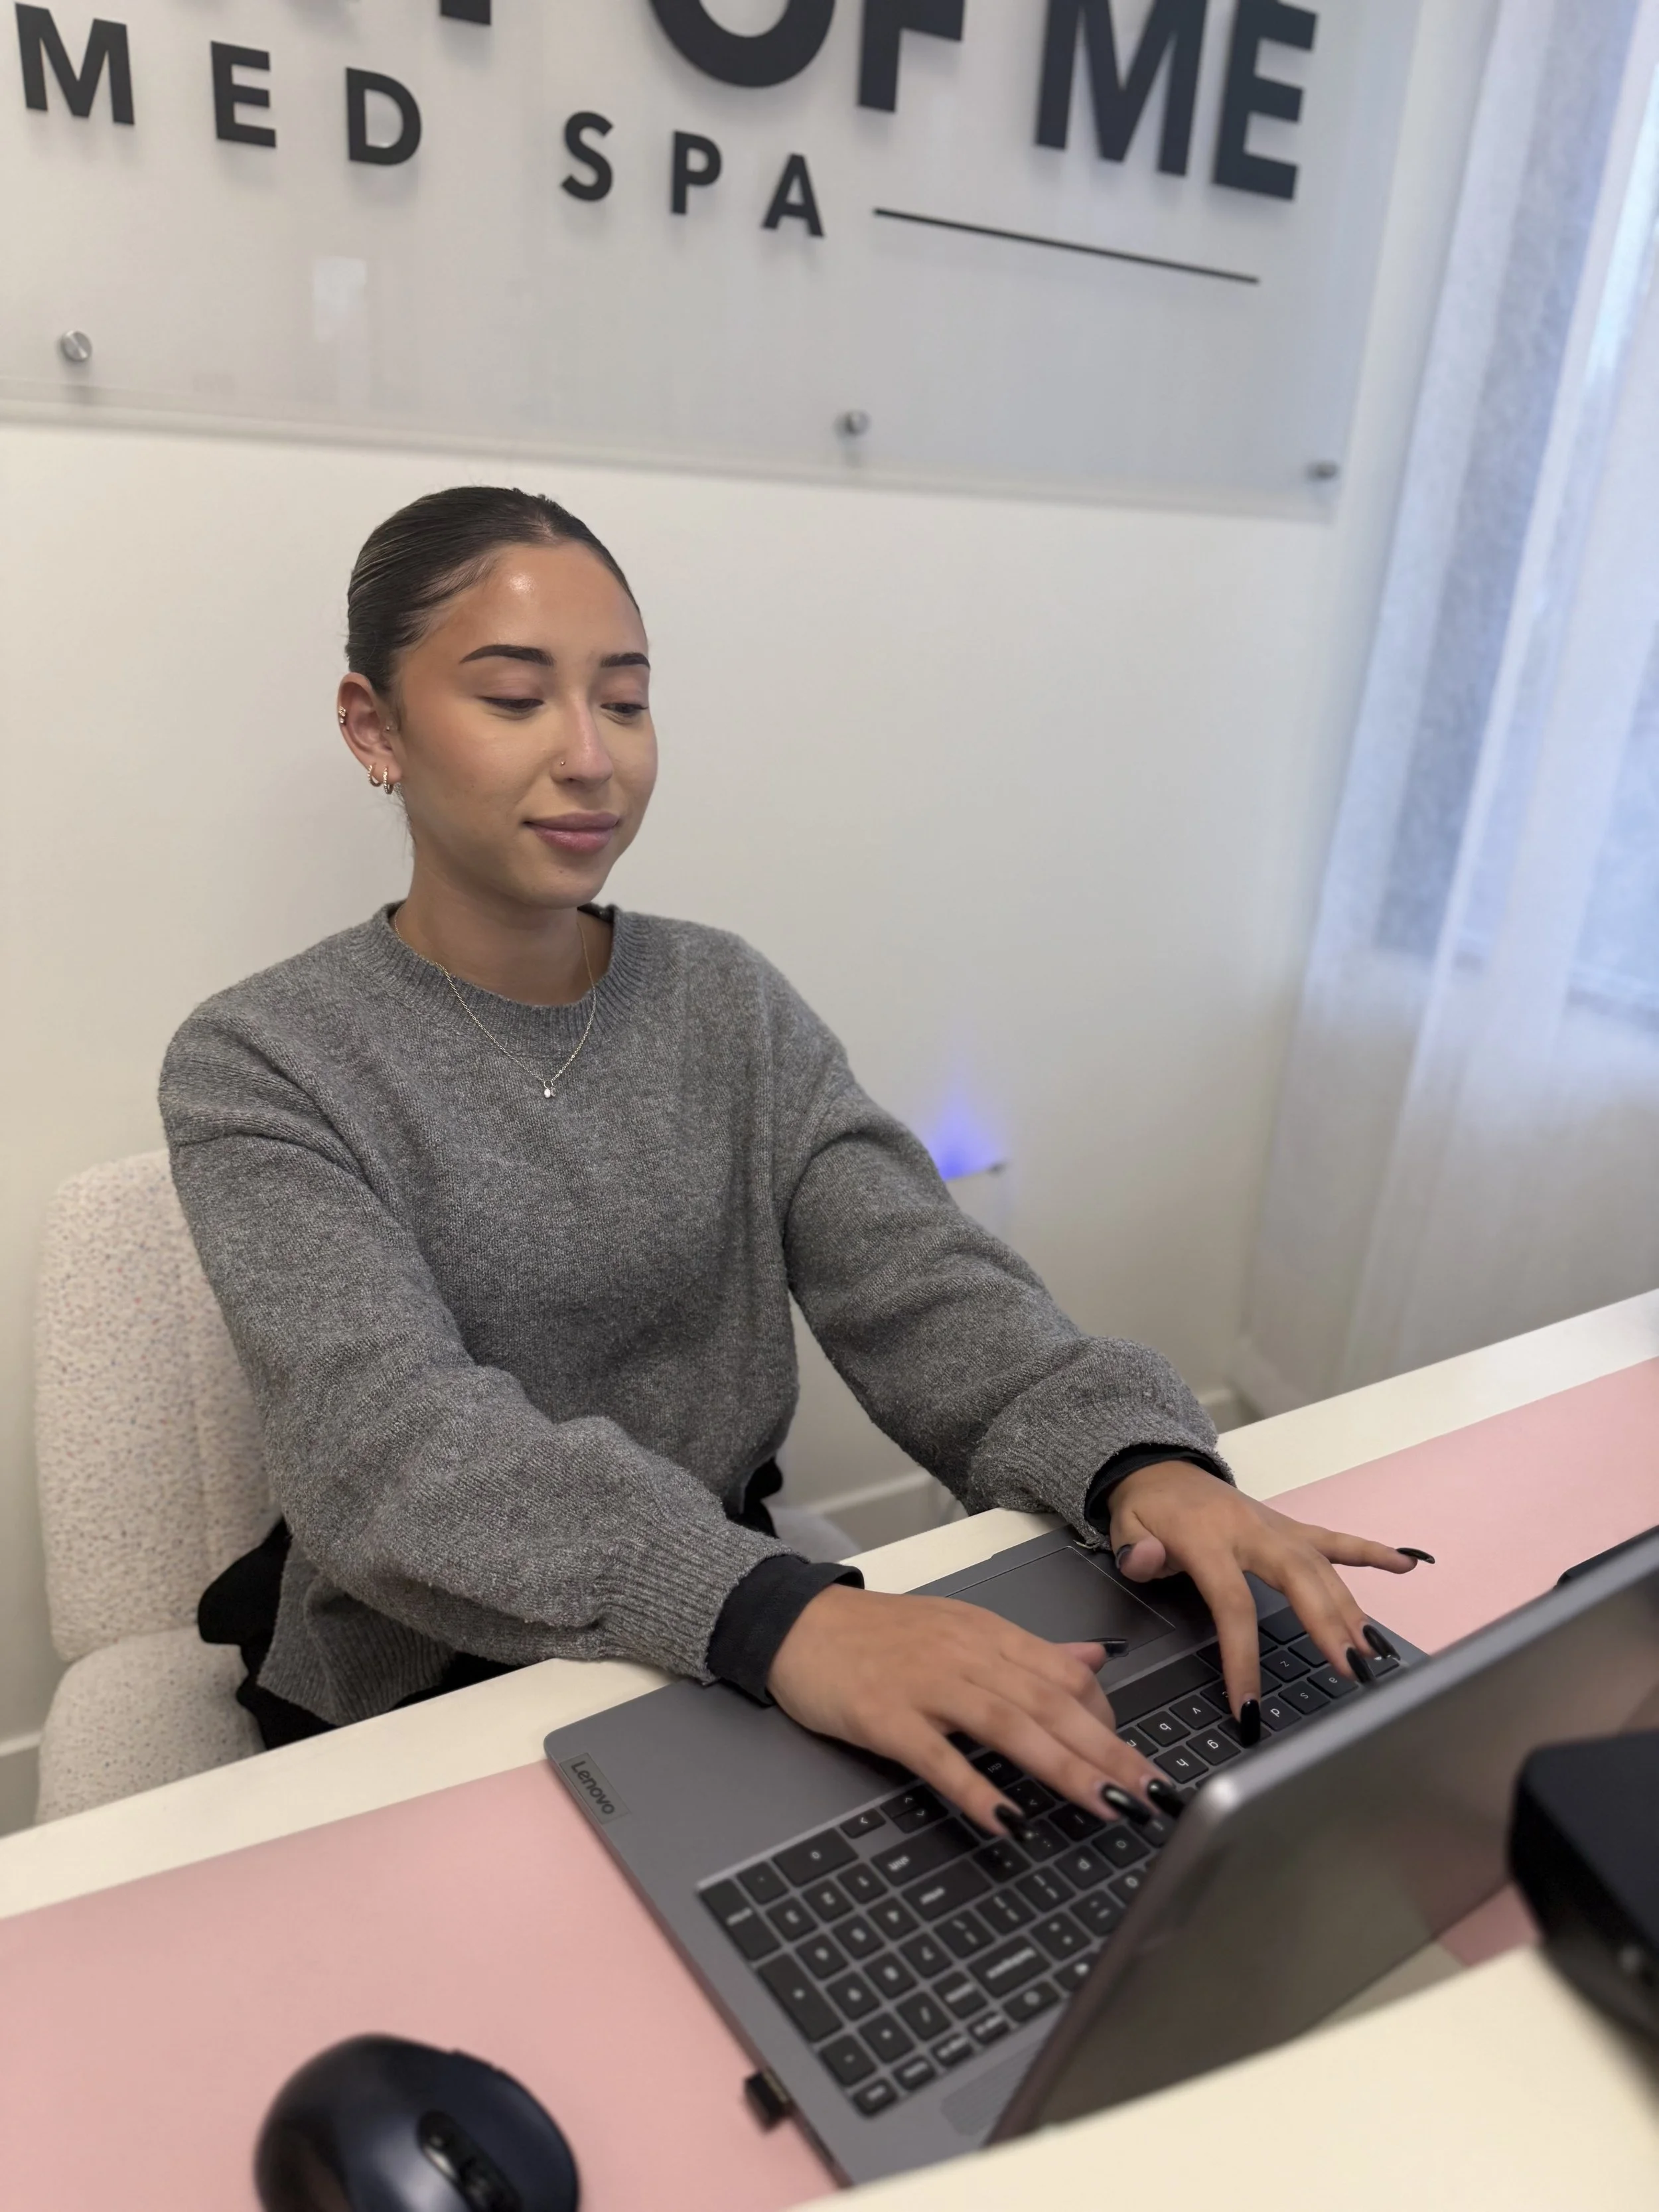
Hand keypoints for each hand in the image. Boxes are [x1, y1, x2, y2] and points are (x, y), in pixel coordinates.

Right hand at [767, 1583, 1166, 1833]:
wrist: (798, 1622)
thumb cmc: (880, 1635)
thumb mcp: (960, 1630)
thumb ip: (1029, 1651)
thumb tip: (1093, 1660)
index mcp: (988, 1636)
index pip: (1065, 1678)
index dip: (1109, 1722)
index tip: (1142, 1764)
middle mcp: (966, 1656)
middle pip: (1050, 1704)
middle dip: (1108, 1752)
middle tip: (1153, 1794)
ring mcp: (926, 1685)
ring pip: (1007, 1724)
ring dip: (1062, 1767)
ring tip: (1105, 1805)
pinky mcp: (885, 1717)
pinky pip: (937, 1754)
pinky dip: (974, 1786)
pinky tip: (1006, 1819)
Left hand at [1110, 1460, 1421, 1727]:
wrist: (1160, 1468)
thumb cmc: (1148, 1509)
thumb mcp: (1126, 1527)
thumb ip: (1136, 1550)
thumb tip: (1147, 1562)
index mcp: (1209, 1540)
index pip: (1234, 1605)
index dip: (1243, 1658)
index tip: (1250, 1706)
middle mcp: (1253, 1532)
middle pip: (1299, 1581)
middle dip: (1327, 1625)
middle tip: (1351, 1669)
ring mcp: (1277, 1528)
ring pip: (1323, 1567)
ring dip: (1352, 1608)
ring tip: (1376, 1651)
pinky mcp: (1290, 1528)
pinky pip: (1336, 1540)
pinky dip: (1372, 1551)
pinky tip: (1406, 1565)